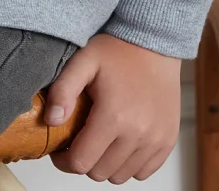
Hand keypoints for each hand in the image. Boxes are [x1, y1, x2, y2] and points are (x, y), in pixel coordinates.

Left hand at [44, 33, 181, 181]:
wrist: (155, 42)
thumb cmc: (118, 50)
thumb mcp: (84, 60)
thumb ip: (63, 90)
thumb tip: (51, 121)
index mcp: (113, 116)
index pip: (81, 162)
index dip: (65, 160)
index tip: (61, 149)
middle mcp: (137, 133)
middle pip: (100, 173)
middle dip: (85, 160)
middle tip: (82, 140)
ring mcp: (156, 139)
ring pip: (121, 176)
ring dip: (107, 164)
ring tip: (102, 140)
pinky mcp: (167, 140)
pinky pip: (144, 171)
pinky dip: (130, 164)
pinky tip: (122, 142)